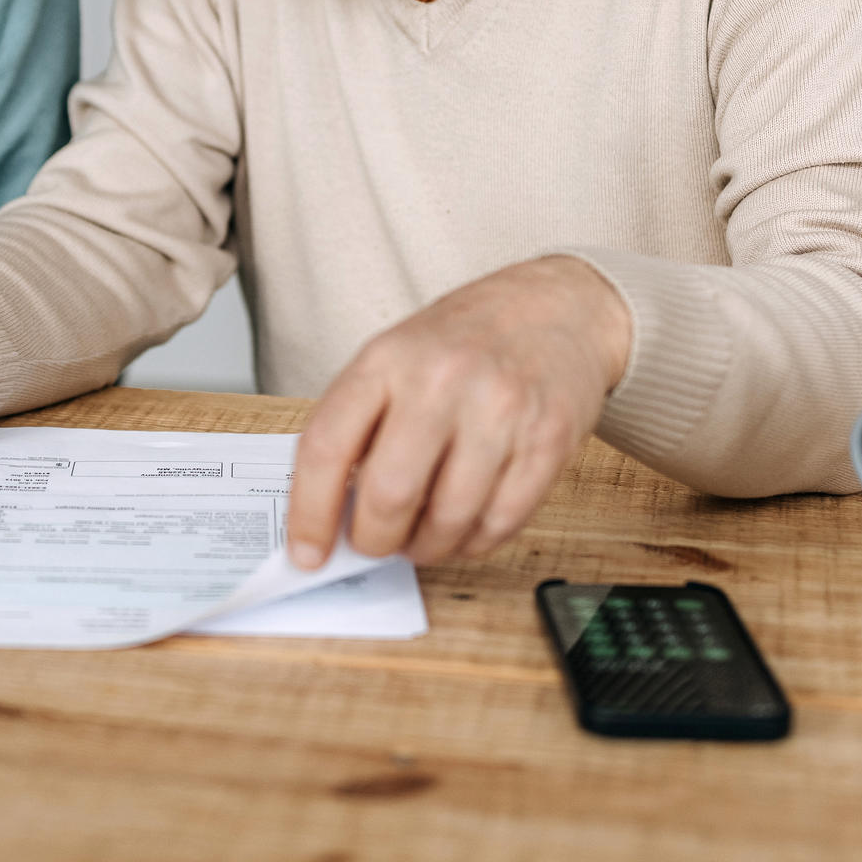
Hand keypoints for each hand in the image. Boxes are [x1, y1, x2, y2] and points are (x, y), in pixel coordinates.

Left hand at [285, 256, 630, 569]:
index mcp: (387, 358)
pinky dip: (473, 542)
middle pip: (390, 494)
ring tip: (421, 536)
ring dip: (426, 547)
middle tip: (374, 542)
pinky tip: (464, 527)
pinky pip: (500, 523)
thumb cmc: (464, 341)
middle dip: (374, 540)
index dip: (309, 514)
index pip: (328, 447)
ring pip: (448, 520)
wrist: (556, 307)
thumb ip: (360, 426)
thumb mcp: (394, 357)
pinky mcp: (548, 441)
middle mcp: (441, 380)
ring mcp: (500, 410)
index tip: (305, 554)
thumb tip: (333, 515)